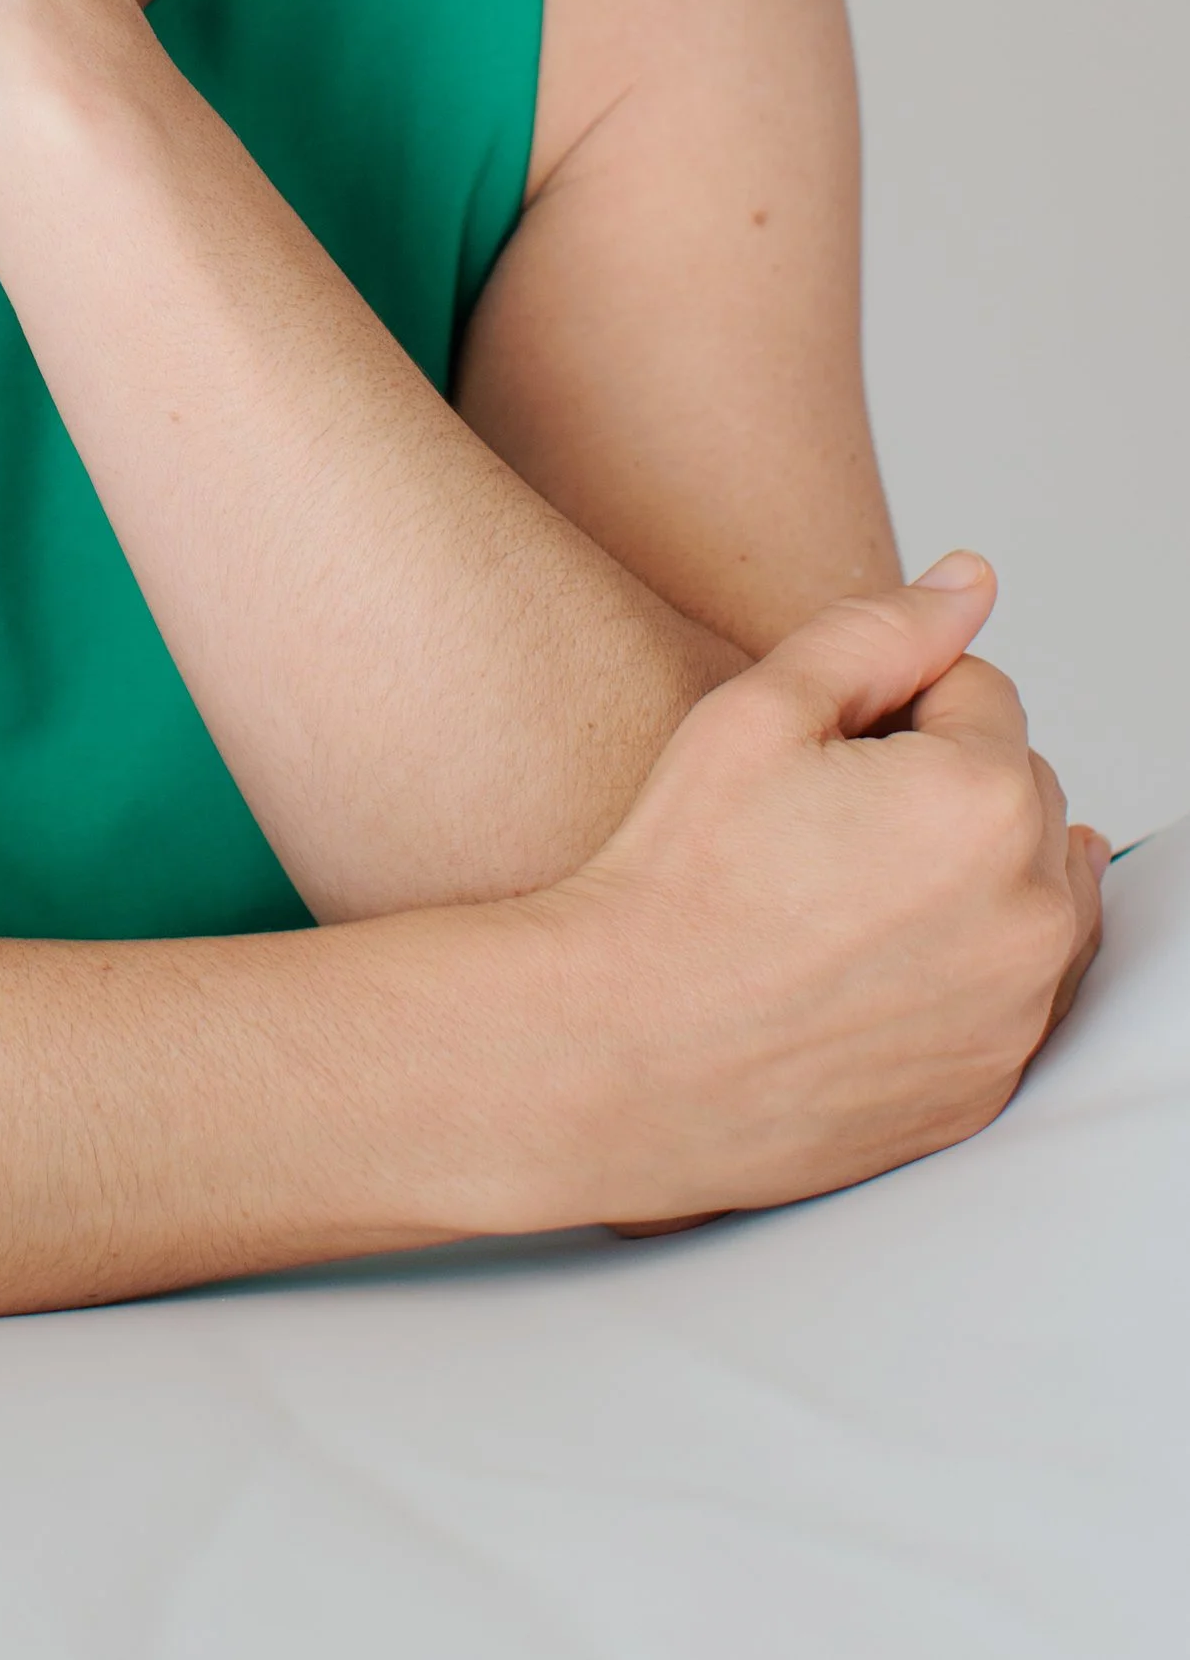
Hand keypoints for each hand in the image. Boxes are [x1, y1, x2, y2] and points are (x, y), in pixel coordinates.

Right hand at [533, 554, 1106, 1229]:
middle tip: (816, 826)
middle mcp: (1032, 910)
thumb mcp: (759, 712)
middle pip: (1014, 786)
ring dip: (965, 870)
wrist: (627, 1053)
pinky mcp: (994, 1079)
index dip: (886, 707)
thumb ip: (882, 631)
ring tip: (842, 893)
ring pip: (1028, 886)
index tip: (813, 761)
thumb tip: (971, 581)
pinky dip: (962, 962)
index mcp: (985, 799)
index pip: (977, 690)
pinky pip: (1012, 986)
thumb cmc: (679, 880)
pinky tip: (864, 963)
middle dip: (938, 783)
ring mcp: (1020, 1008)